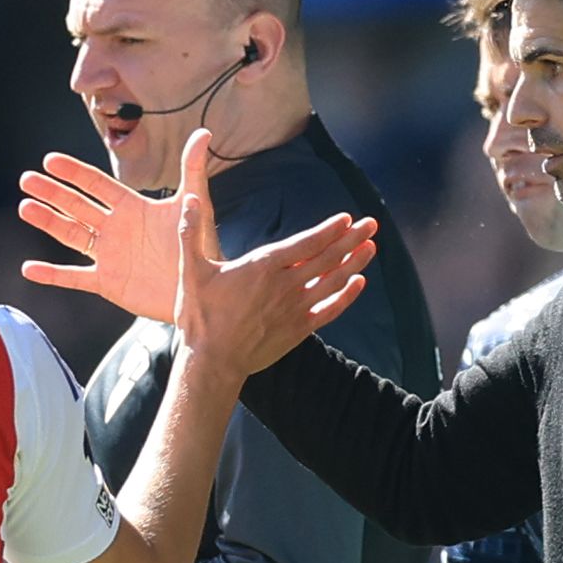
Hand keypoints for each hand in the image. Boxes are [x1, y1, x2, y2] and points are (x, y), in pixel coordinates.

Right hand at [19, 147, 186, 322]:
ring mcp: (109, 254)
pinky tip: (29, 269)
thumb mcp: (195, 205)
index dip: (74, 173)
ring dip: (48, 222)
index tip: (50, 160)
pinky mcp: (107, 281)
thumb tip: (203, 133)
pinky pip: (74, 276)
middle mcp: (115, 228)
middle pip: (77, 206)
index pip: (97, 185)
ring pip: (71, 234)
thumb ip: (193, 169)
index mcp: (131, 207)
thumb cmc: (199, 245)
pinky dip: (52, 275)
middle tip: (27, 179)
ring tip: (25, 208)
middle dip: (52, 193)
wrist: (201, 289)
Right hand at [156, 133, 374, 382]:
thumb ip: (191, 233)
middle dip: (351, 239)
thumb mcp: (192, 271)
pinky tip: (359, 283)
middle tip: (371, 224)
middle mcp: (285, 285)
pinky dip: (347, 296)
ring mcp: (295, 308)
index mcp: (263, 267)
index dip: (328, 230)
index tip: (346, 219)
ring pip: (333, 282)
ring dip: (355, 263)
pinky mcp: (299, 329)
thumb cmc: (200, 316)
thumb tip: (190, 201)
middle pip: (327, 258)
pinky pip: (330, 310)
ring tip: (371, 247)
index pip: (305, 243)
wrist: (213, 361)